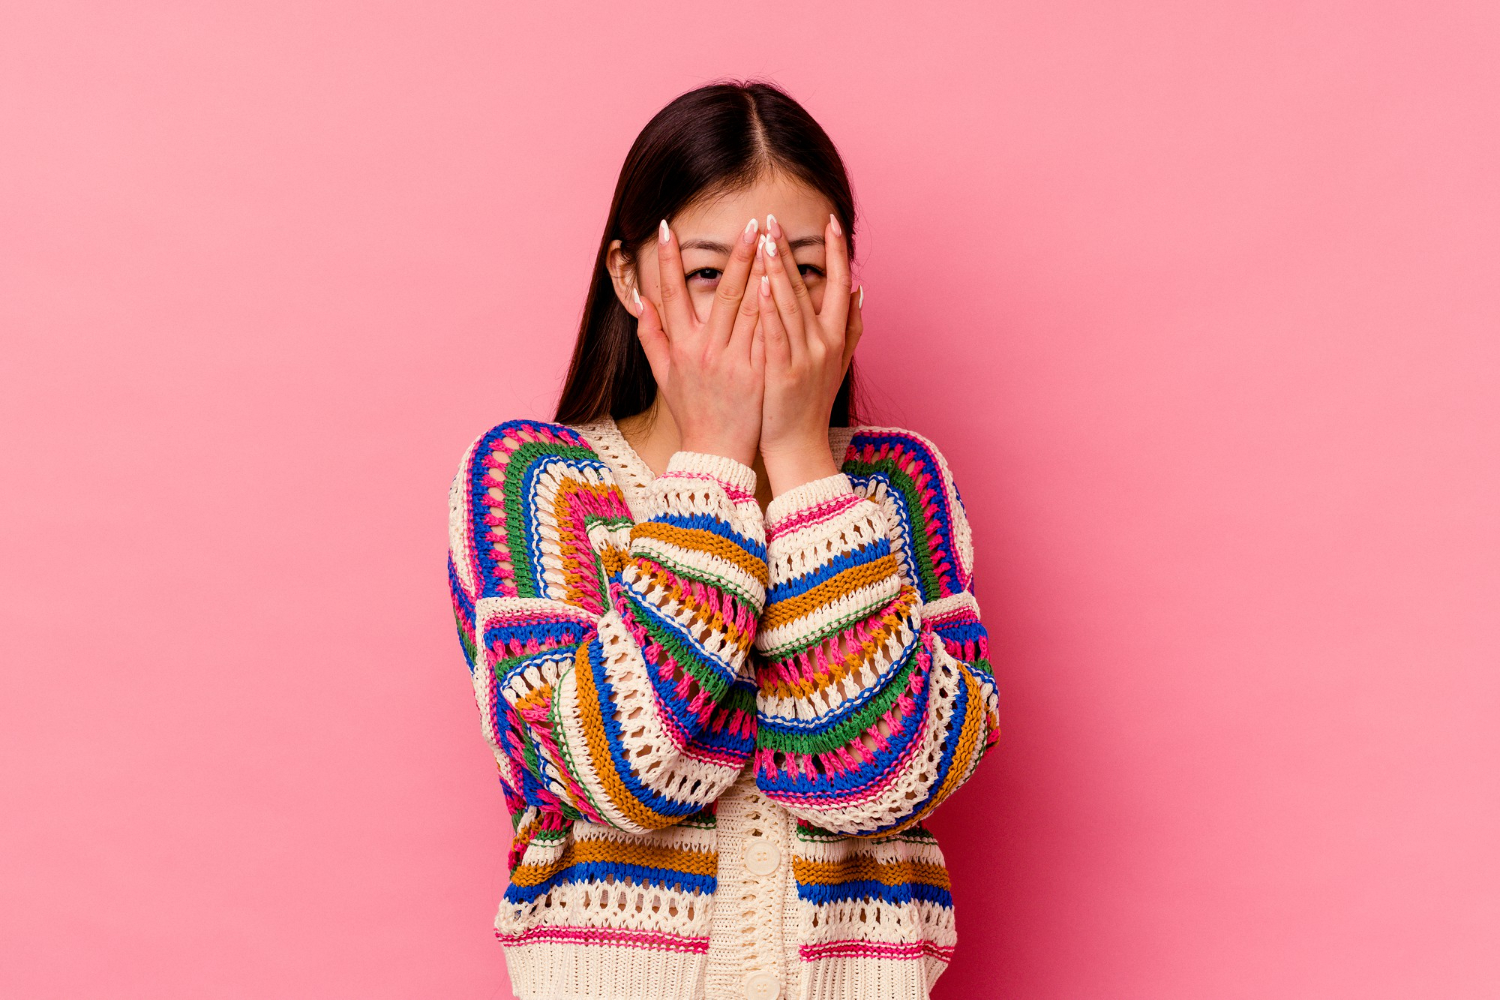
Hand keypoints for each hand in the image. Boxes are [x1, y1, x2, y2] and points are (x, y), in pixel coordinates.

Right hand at [633, 216, 767, 467]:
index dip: (667, 260)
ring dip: (763, 271)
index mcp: (681, 347)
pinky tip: (786, 282)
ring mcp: (734, 362)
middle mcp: (706, 351)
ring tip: (773, 241)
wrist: (716, 454)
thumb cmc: (693, 413)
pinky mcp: (759, 373)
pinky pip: (770, 333)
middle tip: (750, 223)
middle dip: (736, 255)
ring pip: (751, 308)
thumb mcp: (663, 376)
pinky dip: (777, 306)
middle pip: (722, 293)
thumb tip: (640, 302)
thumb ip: (651, 337)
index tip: (667, 228)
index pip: (671, 294)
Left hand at [756, 212, 863, 495]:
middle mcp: (825, 343)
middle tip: (775, 219)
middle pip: (810, 288)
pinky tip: (760, 284)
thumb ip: (852, 326)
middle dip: (791, 252)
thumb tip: (862, 289)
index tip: (831, 221)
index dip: (837, 252)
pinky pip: (776, 334)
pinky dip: (770, 308)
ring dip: (778, 270)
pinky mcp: (783, 372)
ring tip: (765, 239)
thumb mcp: (839, 364)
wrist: (798, 446)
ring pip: (791, 305)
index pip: (840, 284)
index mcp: (837, 338)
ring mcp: (805, 358)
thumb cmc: (811, 403)